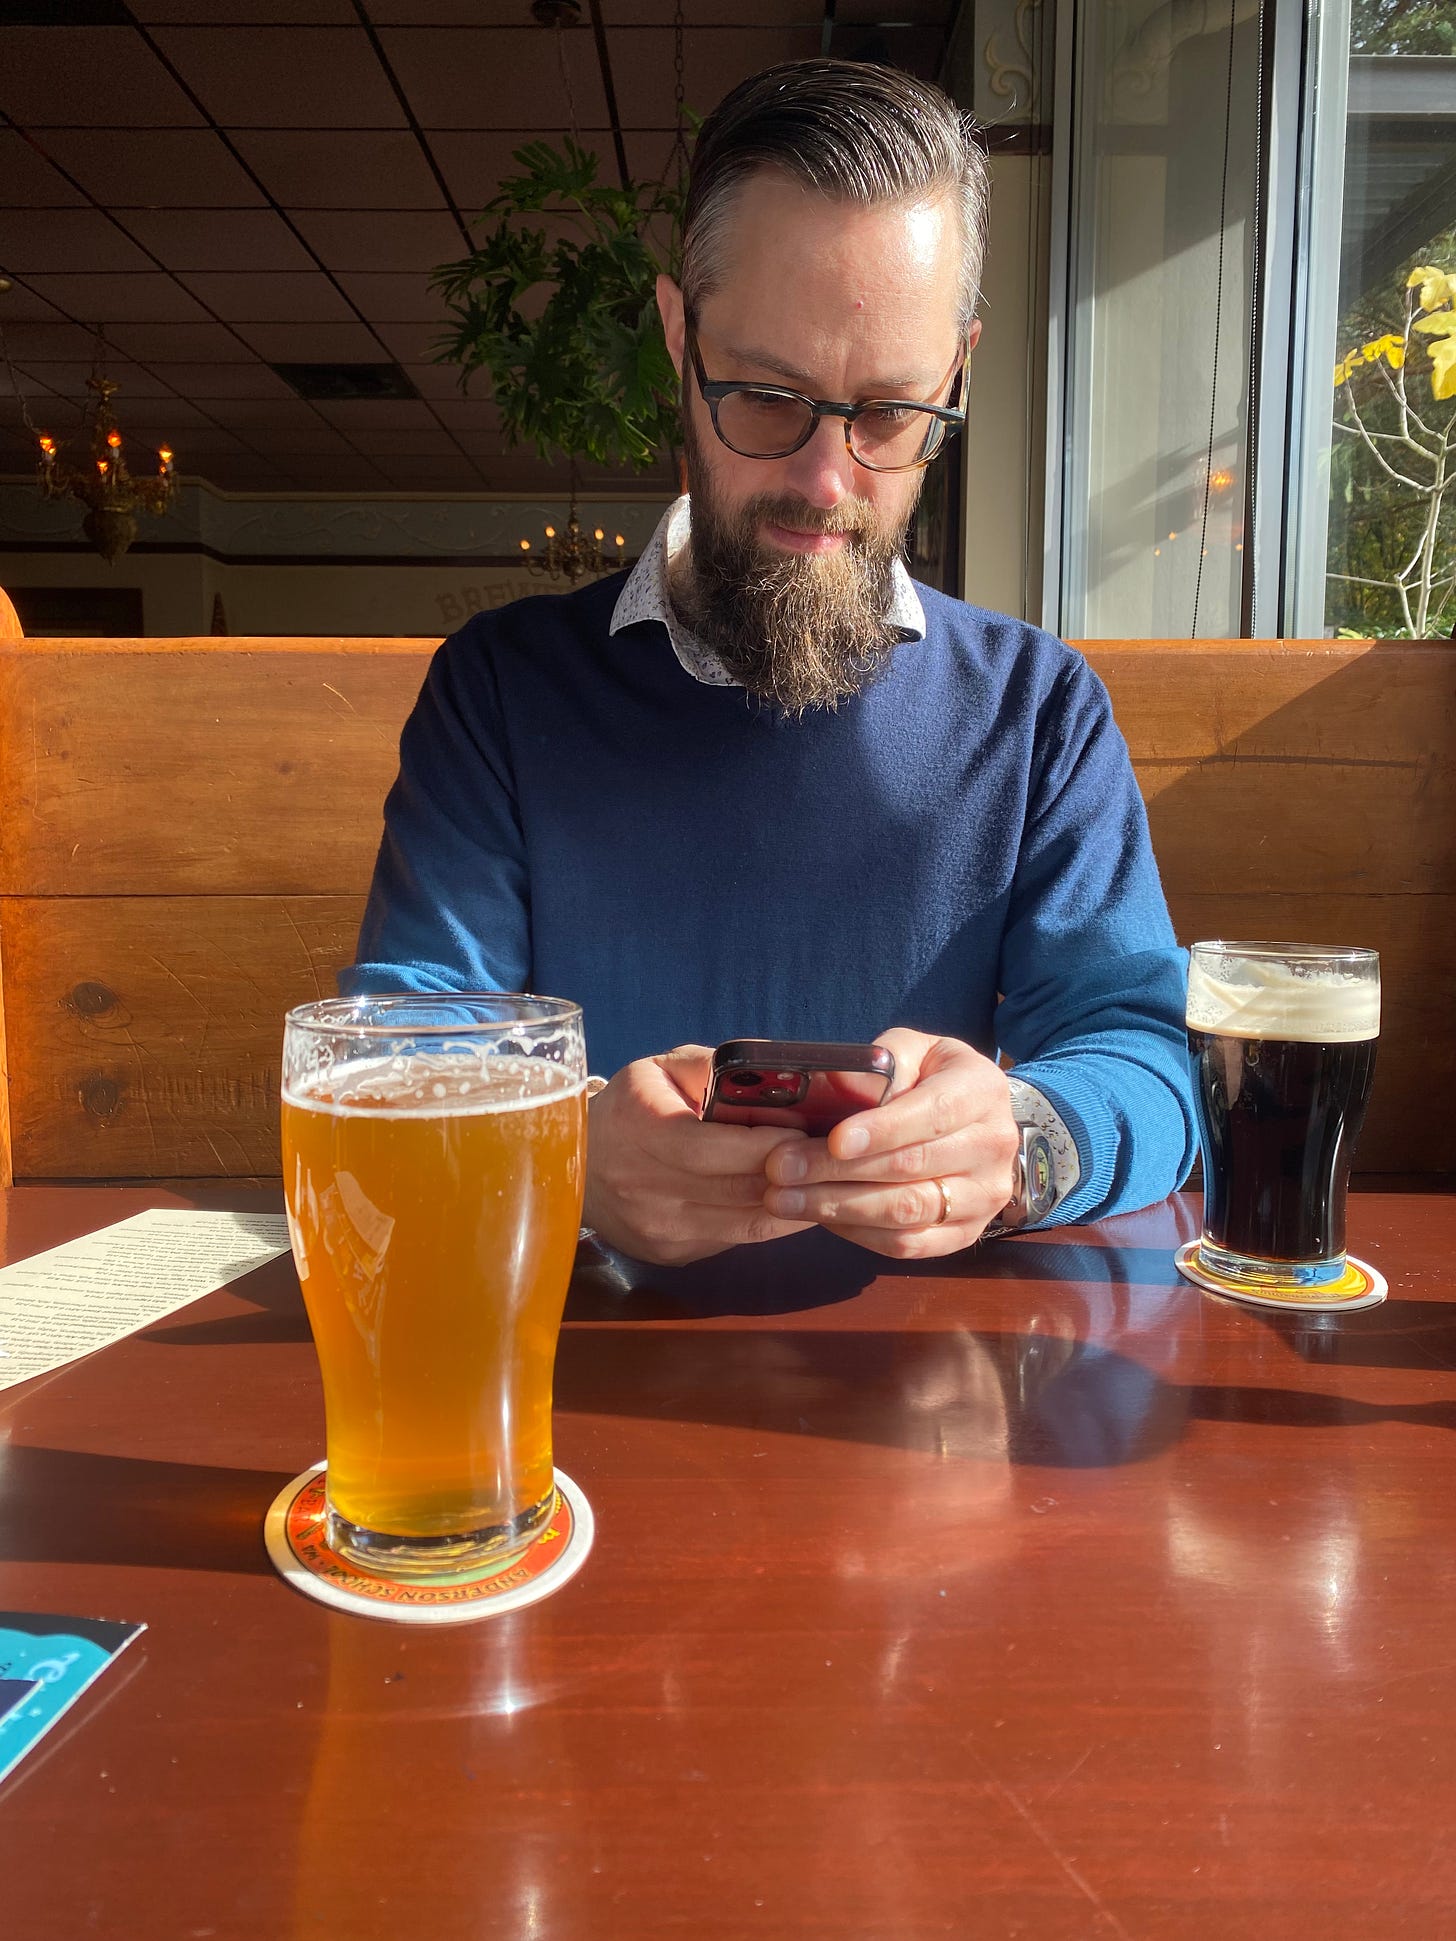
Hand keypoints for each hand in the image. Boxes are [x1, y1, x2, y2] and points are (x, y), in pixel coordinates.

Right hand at [583, 1045, 813, 1265]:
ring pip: (747, 1224)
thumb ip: (712, 1067)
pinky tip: (794, 1202)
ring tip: (827, 1184)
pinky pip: (734, 1239)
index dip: (773, 1145)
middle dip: (797, 1176)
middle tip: (836, 1161)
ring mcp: (660, 1229)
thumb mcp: (659, 1070)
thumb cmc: (627, 1109)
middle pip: (741, 1190)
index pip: (721, 1148)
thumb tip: (774, 1078)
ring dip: (795, 1206)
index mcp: (644, 1132)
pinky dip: (769, 1221)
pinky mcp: (671, 1254)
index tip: (813, 1134)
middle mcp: (648, 1188)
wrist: (571, 1167)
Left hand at [762, 1028, 1019, 1258]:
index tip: (833, 1139)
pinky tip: (818, 1216)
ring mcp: (983, 1197)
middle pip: (911, 1168)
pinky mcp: (964, 1233)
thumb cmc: (932, 1079)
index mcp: (982, 1091)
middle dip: (837, 1170)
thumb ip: (880, 1060)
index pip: (933, 1114)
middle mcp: (993, 1147)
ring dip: (838, 1207)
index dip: (882, 1130)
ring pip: (907, 1213)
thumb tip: (834, 1078)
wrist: (978, 1122)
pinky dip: (857, 1233)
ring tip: (782, 1198)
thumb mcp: (914, 1051)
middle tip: (781, 1168)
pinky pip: (908, 1245)